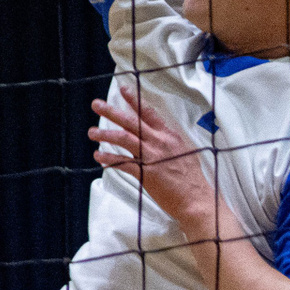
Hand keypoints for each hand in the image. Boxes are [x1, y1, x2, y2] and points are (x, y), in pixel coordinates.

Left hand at [89, 85, 221, 232]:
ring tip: (92, 132)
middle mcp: (160, 142)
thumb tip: (152, 132)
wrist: (197, 200)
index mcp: (170, 136)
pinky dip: (108, 159)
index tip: (122, 89)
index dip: (134, 100)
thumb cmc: (191, 178)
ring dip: (105, 134)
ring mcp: (152, 157)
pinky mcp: (146, 173)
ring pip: (124, 139)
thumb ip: (167, 140)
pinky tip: (98, 156)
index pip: (149, 113)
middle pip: (131, 122)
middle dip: (111, 112)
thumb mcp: (184, 151)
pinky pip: (122, 163)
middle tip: (96, 104)